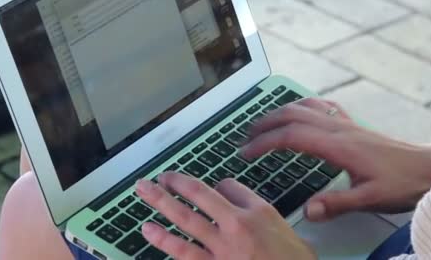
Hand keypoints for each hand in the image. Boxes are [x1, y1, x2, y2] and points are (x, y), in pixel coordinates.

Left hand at [136, 174, 315, 259]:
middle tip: (159, 178)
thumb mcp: (285, 229)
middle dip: (175, 184)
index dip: (215, 184)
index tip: (204, 187)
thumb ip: (261, 213)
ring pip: (185, 221)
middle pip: (200, 196)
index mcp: (258, 212)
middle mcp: (237, 226)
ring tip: (145, 194)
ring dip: (162, 205)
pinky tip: (150, 231)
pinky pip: (184, 253)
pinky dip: (164, 241)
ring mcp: (223, 249)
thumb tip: (240, 202)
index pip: (229, 186)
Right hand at [241, 98, 430, 220]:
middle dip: (265, 123)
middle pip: (293, 114)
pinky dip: (305, 106)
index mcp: (338, 146)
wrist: (430, 168)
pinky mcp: (354, 126)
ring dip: (281, 112)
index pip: (291, 136)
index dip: (264, 142)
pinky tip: (302, 112)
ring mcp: (347, 124)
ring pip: (306, 107)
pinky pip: (324, 107)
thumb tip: (307, 210)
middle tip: (245, 137)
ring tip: (264, 124)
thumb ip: (337, 204)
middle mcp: (339, 129)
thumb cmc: (403, 183)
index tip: (246, 152)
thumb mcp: (370, 199)